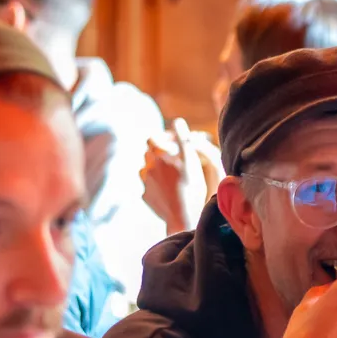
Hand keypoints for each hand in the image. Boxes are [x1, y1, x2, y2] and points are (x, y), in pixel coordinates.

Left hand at [141, 118, 222, 234]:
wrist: (183, 217)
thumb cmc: (191, 187)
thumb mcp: (190, 159)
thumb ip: (182, 138)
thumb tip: (177, 120)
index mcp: (157, 155)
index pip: (152, 138)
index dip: (161, 139)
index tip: (172, 145)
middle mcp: (147, 167)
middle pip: (148, 154)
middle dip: (158, 154)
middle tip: (173, 160)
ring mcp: (145, 183)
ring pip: (146, 170)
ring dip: (155, 170)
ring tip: (170, 177)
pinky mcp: (146, 197)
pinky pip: (148, 187)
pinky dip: (155, 186)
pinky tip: (167, 192)